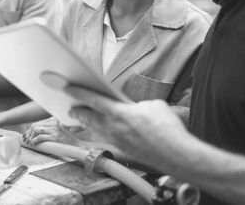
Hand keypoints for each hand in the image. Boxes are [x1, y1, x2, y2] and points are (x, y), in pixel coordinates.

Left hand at [23, 117, 80, 146]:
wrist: (76, 145)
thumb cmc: (66, 139)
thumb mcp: (58, 129)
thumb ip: (49, 127)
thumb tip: (34, 130)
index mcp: (54, 119)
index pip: (38, 123)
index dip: (30, 129)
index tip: (27, 135)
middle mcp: (54, 122)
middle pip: (35, 125)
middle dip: (28, 132)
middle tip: (26, 139)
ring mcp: (54, 129)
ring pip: (36, 130)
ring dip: (30, 136)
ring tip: (30, 142)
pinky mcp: (54, 137)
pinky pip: (40, 137)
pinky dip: (34, 140)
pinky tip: (34, 143)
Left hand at [64, 84, 188, 167]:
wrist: (177, 155)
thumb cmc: (167, 128)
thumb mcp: (153, 106)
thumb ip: (137, 105)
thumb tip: (132, 109)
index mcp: (120, 113)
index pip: (93, 99)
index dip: (78, 92)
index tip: (67, 87)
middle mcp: (114, 128)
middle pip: (89, 118)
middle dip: (78, 112)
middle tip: (70, 108)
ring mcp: (118, 140)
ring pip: (97, 130)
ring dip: (87, 123)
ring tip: (80, 118)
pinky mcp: (125, 149)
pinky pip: (107, 138)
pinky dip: (100, 132)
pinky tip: (101, 131)